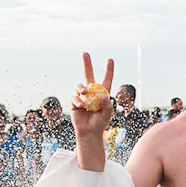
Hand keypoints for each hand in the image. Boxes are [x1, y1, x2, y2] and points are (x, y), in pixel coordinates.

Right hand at [70, 53, 113, 170]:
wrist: (89, 133)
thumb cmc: (100, 124)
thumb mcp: (107, 115)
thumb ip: (108, 106)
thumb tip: (103, 96)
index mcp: (102, 95)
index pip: (106, 80)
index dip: (108, 70)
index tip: (110, 59)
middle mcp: (92, 93)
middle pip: (89, 75)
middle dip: (87, 64)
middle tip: (85, 53)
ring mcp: (82, 97)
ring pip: (80, 86)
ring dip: (81, 88)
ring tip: (84, 94)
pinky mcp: (75, 103)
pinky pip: (75, 98)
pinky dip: (78, 100)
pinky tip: (81, 106)